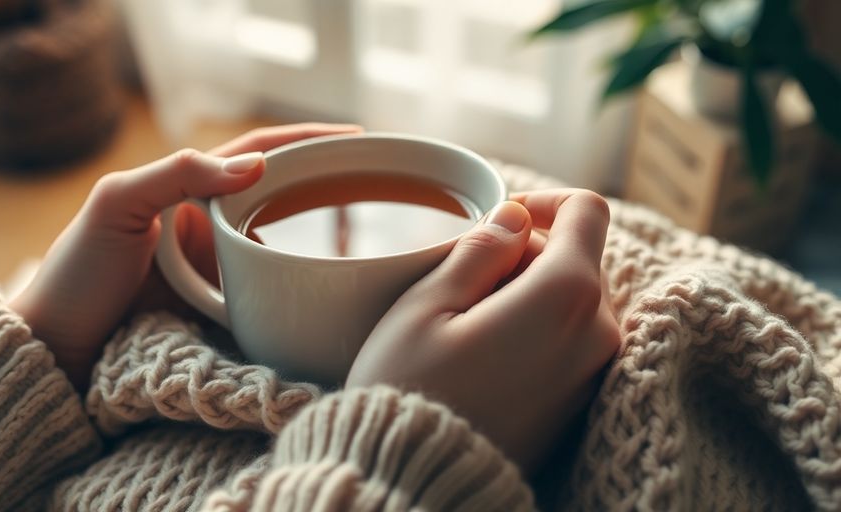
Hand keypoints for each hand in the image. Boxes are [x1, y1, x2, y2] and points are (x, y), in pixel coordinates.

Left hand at [10, 123, 362, 390]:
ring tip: (366, 231)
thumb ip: (177, 174)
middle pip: (278, 194)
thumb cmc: (77, 274)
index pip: (255, 154)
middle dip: (325, 181)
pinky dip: (300, 287)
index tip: (352, 137)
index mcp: (184, 192)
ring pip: (281, 244)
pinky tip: (329, 289)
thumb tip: (254, 166)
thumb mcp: (115, 205)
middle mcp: (206, 226)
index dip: (303, 141)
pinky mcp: (220, 313)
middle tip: (375, 179)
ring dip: (320, 235)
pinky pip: (271, 292)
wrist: (57, 352)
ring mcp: (215, 270)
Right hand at [347, 189, 620, 473]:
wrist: (419, 483)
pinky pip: (568, 340)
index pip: (587, 212)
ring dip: (524, 294)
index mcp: (565, 296)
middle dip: (524, 255)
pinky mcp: (579, 401)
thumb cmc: (410, 391)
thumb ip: (479, 251)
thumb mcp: (426, 306)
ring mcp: (593, 372)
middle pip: (576, 258)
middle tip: (460, 285)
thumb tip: (514, 217)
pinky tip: (482, 355)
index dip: (543, 202)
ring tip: (464, 326)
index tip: (500, 216)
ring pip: (570, 300)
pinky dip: (532, 329)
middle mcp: (597, 333)